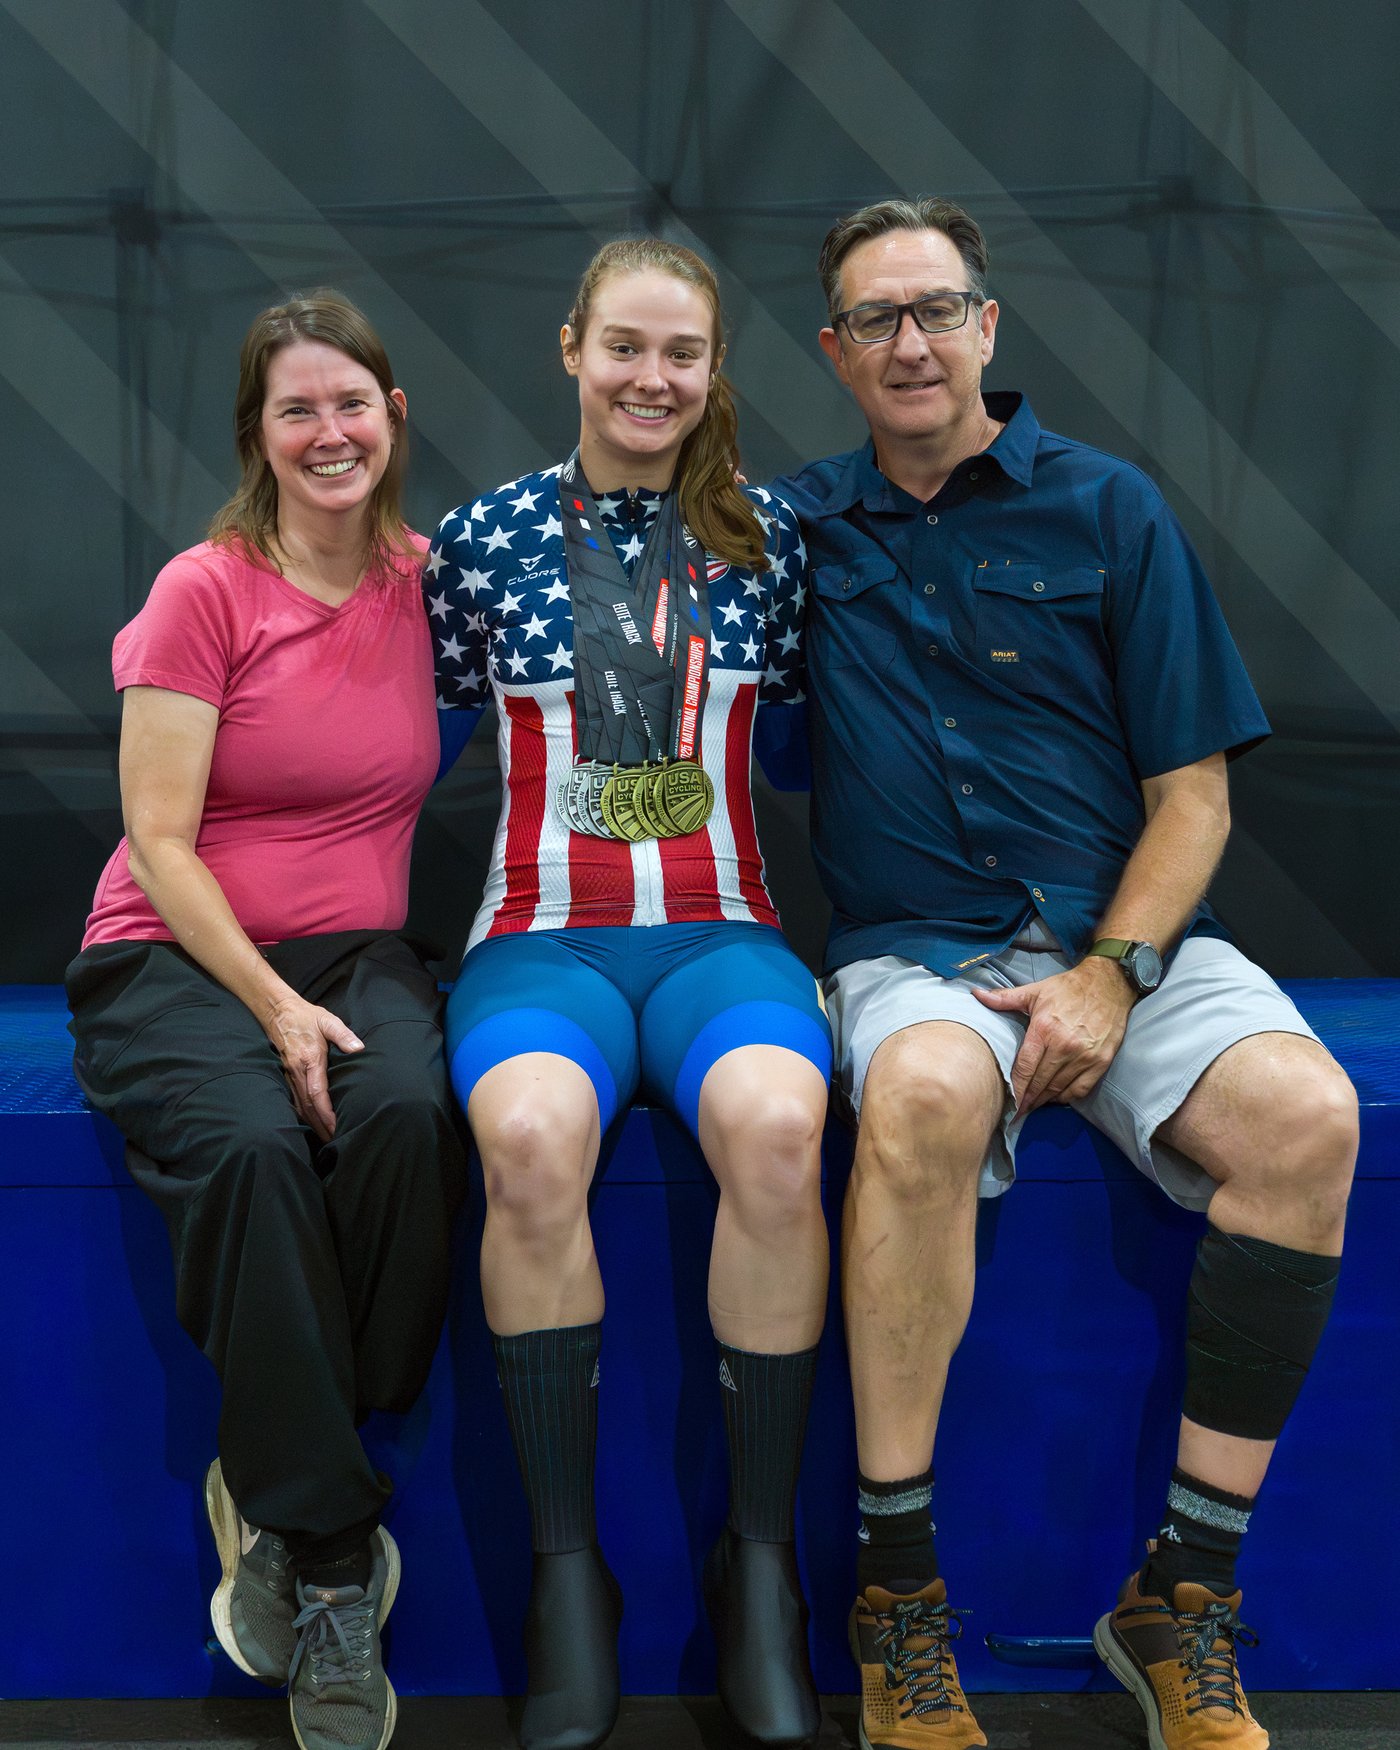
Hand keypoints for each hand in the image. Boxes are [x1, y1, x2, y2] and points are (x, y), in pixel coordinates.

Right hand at [262, 993, 363, 1140]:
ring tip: (326, 1137)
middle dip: (321, 1125)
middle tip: (335, 1140)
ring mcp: (289, 1074)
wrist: (277, 1010)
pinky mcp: (286, 1074)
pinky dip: (303, 1114)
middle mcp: (297, 1071)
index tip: (336, 1125)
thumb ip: (343, 1035)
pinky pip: (294, 1099)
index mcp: (309, 1060)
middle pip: (308, 1106)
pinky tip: (311, 1123)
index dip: (327, 1112)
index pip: (317, 1093)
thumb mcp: (327, 1020)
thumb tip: (359, 1048)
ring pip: (300, 1106)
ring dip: (312, 1123)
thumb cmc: (305, 1016)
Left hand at [972, 958, 1133, 1112]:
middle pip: (1040, 1082)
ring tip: (1033, 1107)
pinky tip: (1056, 1098)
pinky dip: (1067, 1097)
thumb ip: (1005, 998)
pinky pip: (1080, 1089)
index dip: (1016, 1089)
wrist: (1108, 984)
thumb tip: (977, 995)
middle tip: (1018, 1112)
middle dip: (1027, 1100)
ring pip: (1058, 1088)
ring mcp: (1084, 1056)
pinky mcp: (1101, 1061)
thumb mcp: (1035, 991)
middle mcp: (1065, 1046)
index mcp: (1044, 1029)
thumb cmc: (1068, 988)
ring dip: (1044, 1100)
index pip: (1025, 1068)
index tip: (1009, 1102)